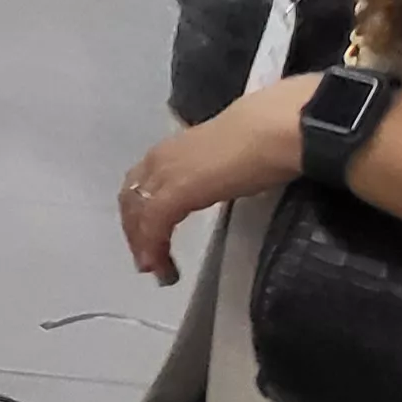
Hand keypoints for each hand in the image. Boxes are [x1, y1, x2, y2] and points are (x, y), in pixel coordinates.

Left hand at [121, 74, 319, 284]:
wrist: (271, 131)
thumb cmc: (260, 140)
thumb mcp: (224, 158)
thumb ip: (211, 170)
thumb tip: (219, 180)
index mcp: (171, 150)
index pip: (141, 183)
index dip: (139, 212)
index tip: (147, 237)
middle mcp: (159, 159)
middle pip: (131, 199)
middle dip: (134, 231)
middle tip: (147, 260)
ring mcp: (165, 174)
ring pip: (137, 213)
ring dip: (142, 244)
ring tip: (155, 269)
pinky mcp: (176, 191)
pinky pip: (153, 223)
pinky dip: (152, 246)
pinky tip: (160, 266)